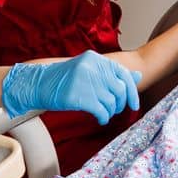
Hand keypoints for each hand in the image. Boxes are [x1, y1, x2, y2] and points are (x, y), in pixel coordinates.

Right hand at [0, 51, 142, 124]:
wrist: (39, 84)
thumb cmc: (65, 79)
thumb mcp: (89, 71)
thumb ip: (112, 74)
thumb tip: (138, 76)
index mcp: (96, 59)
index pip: (124, 74)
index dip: (132, 91)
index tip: (133, 104)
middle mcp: (92, 67)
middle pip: (120, 90)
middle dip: (120, 104)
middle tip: (114, 110)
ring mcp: (85, 81)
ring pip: (111, 102)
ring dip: (110, 112)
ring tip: (103, 114)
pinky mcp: (78, 96)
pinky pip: (101, 111)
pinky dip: (103, 117)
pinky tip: (99, 119)